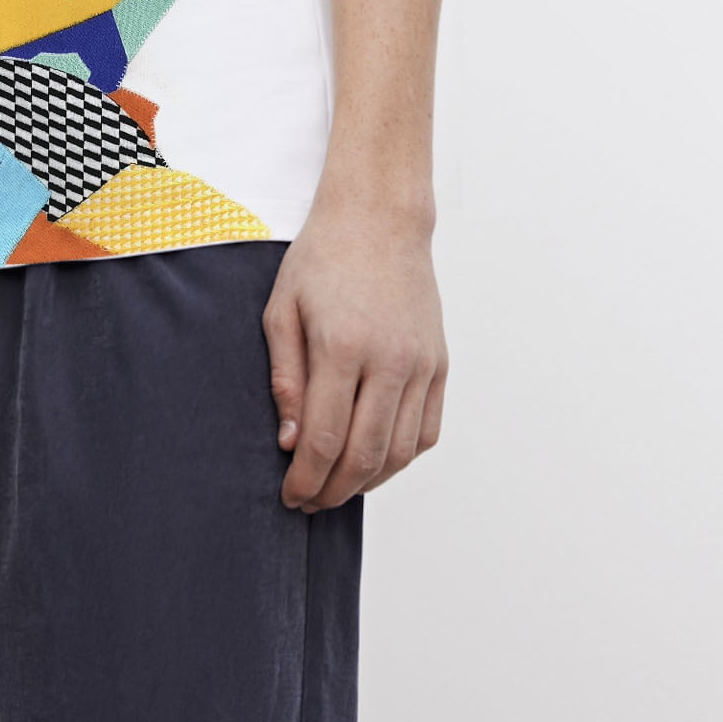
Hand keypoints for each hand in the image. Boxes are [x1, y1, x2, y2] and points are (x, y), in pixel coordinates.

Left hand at [262, 206, 446, 510]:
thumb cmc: (323, 259)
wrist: (379, 219)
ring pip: (400, 452)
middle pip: (364, 455)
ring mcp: (421, 364)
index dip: (306, 479)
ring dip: (368, 482)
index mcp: (342, 346)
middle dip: (332, 490)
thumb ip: (285, 378)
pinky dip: (402, 458)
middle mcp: (389, 360)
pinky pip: (427, 431)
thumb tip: (290, 442)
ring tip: (337, 487)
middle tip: (309, 502)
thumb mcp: (282, 310)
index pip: (324, 439)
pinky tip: (374, 461)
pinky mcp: (440, 364)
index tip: (290, 496)